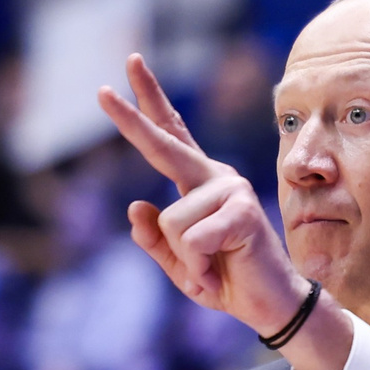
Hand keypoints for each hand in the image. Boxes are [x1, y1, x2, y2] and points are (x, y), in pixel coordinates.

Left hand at [100, 55, 354, 369]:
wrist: (269, 306)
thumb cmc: (226, 280)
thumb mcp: (178, 264)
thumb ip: (153, 239)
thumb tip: (135, 205)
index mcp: (198, 183)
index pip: (171, 134)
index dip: (149, 102)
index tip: (132, 63)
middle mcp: (215, 178)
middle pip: (165, 144)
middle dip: (130, 120)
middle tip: (99, 91)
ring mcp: (232, 191)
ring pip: (170, 222)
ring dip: (185, 260)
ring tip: (210, 269)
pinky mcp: (242, 212)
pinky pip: (192, 241)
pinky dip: (199, 269)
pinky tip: (221, 272)